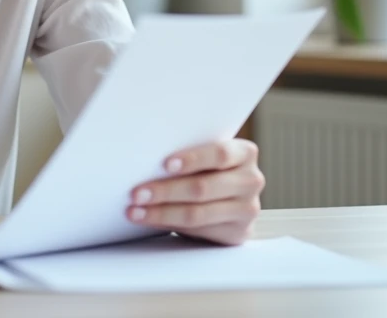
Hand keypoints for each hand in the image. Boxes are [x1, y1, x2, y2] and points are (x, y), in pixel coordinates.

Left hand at [126, 139, 264, 245]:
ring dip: (161, 212)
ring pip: (198, 213)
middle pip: (203, 187)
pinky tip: (149, 220)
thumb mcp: (205, 158)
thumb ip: (188, 156)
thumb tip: (144, 161)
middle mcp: (251, 180)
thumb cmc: (207, 170)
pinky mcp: (238, 233)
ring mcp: (247, 209)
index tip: (165, 164)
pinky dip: (169, 224)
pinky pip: (199, 230)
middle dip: (165, 191)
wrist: (228, 200)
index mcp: (245, 152)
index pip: (219, 154)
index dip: (192, 159)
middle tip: (136, 193)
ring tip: (135, 210)